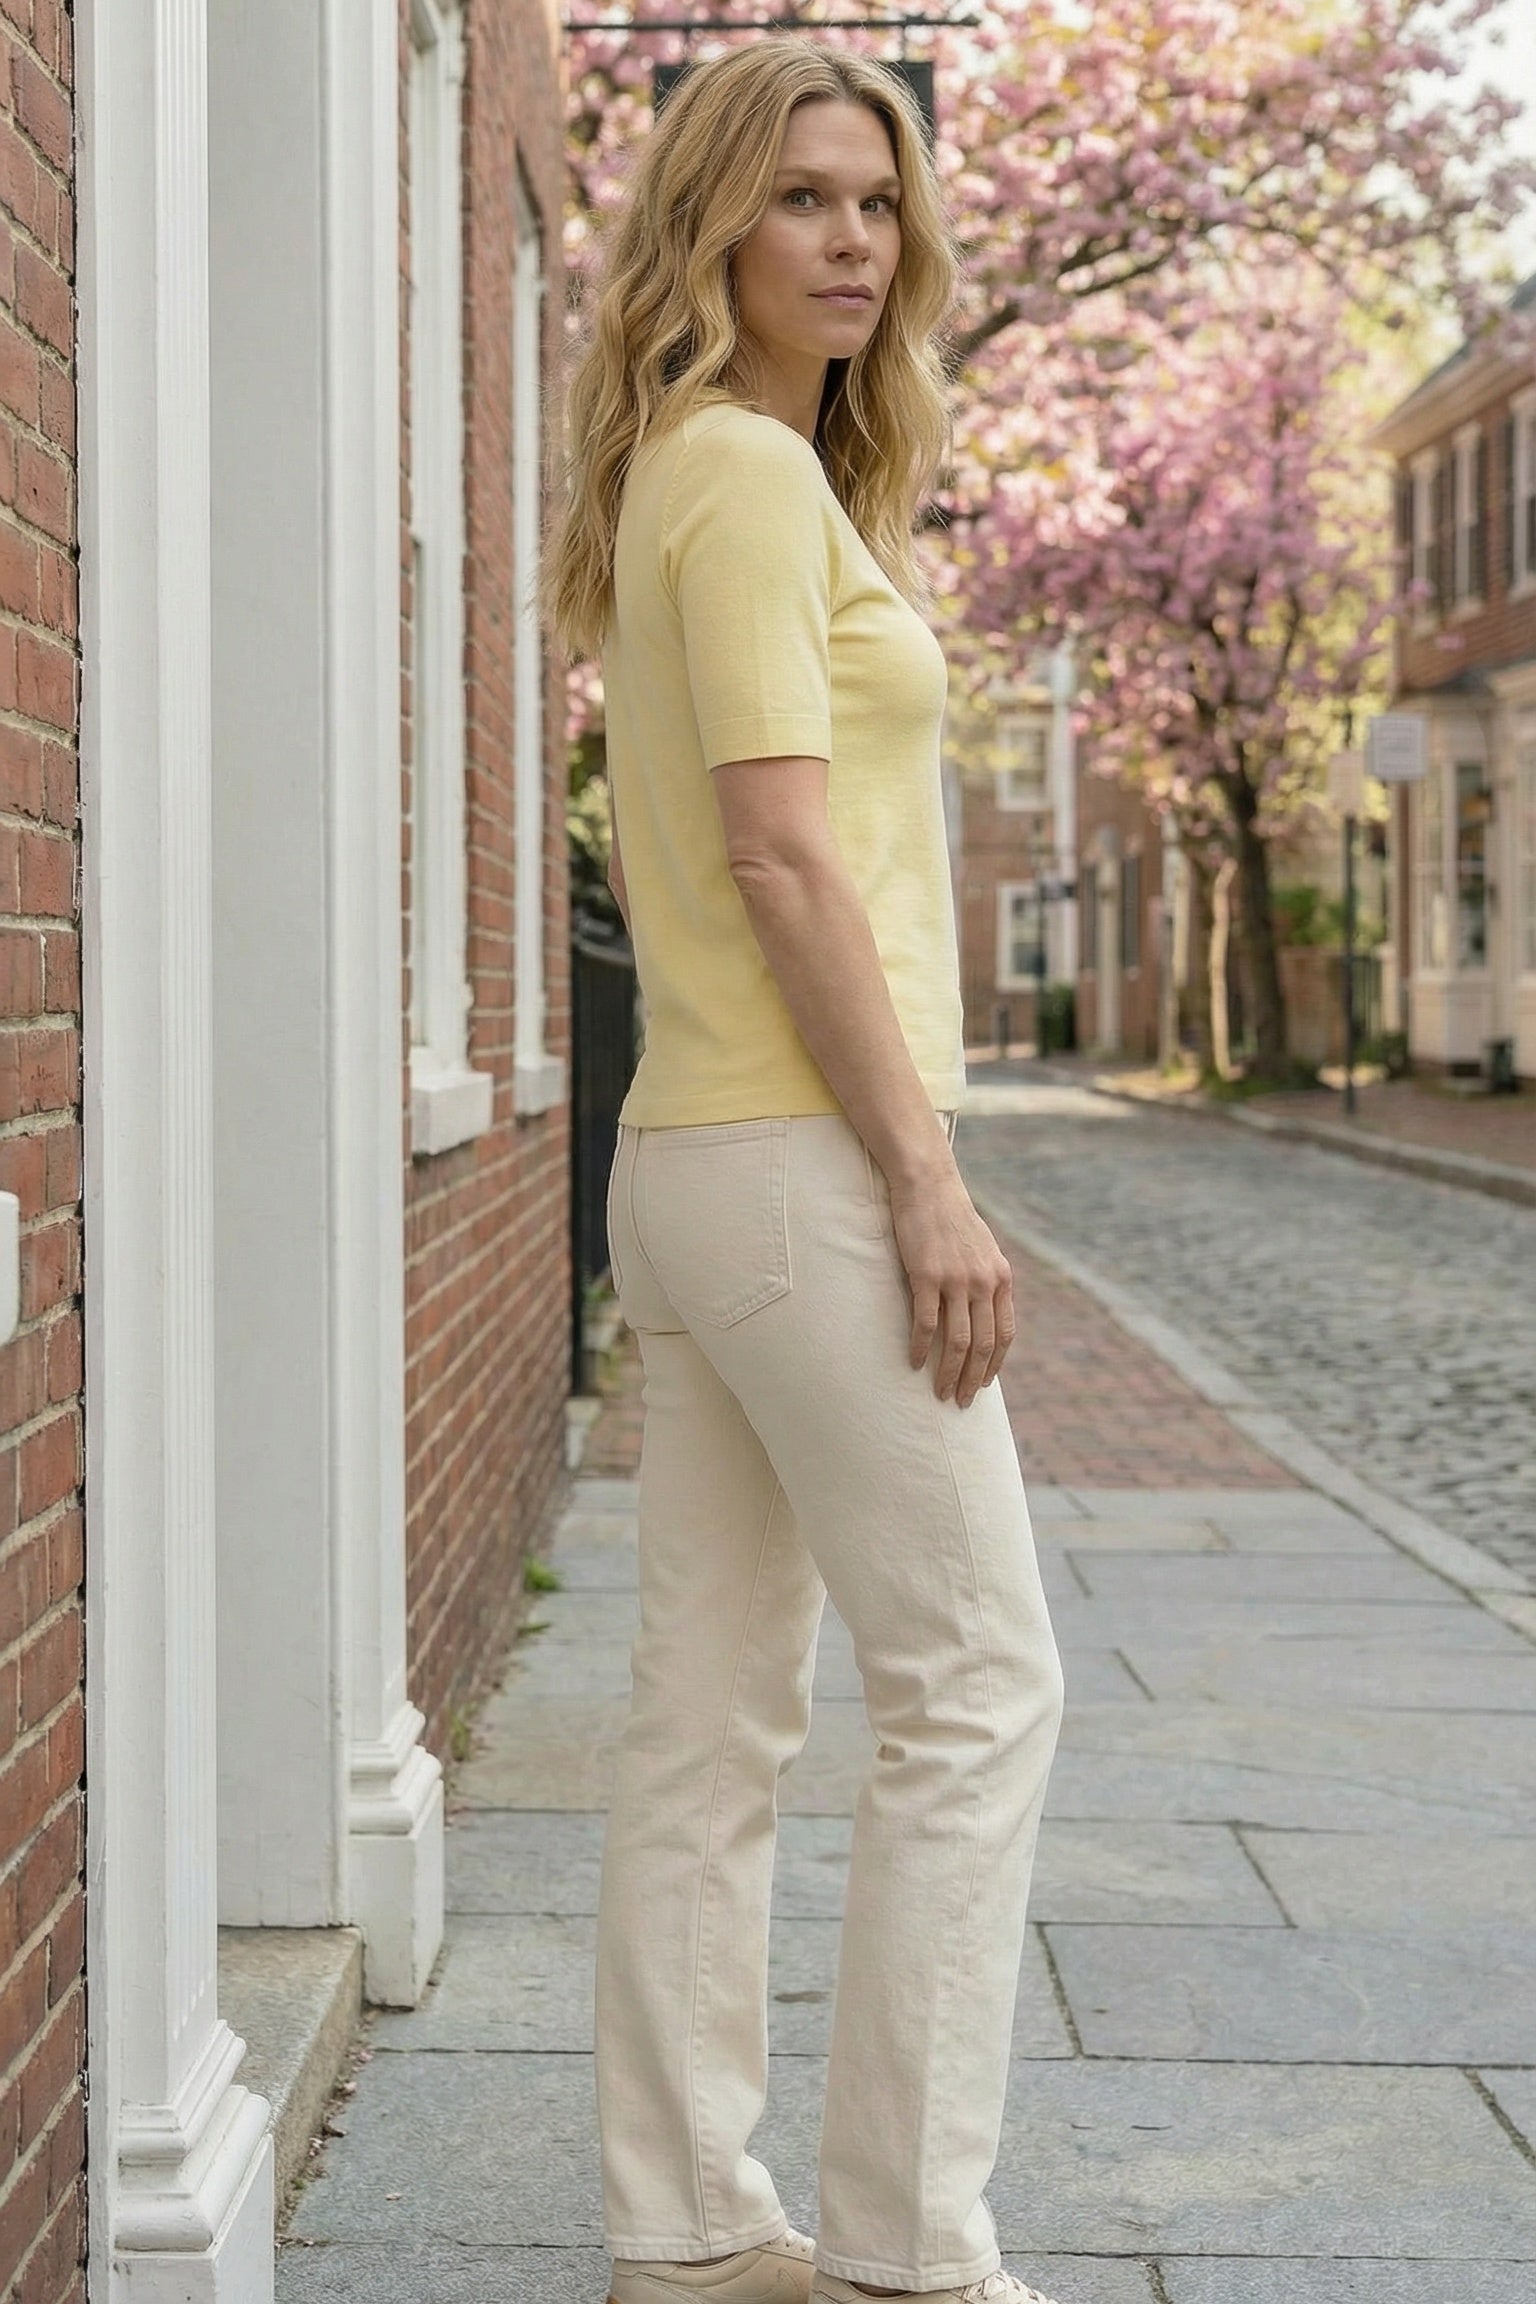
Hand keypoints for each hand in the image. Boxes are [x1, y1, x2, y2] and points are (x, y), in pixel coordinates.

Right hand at [887, 1166, 1016, 1407]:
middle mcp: (984, 1282)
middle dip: (972, 1378)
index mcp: (1001, 1279)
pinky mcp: (926, 1276)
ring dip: (948, 1373)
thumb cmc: (952, 1218)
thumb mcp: (983, 1250)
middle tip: (961, 1402)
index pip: (1004, 1334)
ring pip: (957, 1341)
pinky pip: (926, 1323)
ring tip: (939, 1392)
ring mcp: (956, 1280)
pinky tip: (914, 1363)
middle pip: (982, 1345)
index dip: (994, 1364)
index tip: (983, 1384)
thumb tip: (983, 1314)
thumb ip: (987, 1281)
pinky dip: (921, 1348)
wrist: (929, 1186)